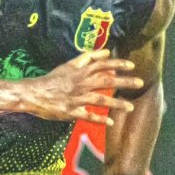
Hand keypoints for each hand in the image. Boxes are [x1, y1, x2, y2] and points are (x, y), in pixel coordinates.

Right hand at [24, 50, 142, 124]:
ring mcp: (77, 98)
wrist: (35, 93)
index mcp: (80, 71)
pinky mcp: (72, 111)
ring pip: (100, 100)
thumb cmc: (53, 79)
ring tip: (130, 107)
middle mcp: (81, 83)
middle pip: (106, 81)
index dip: (118, 64)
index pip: (102, 65)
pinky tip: (111, 122)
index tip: (131, 65)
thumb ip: (87, 58)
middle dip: (124, 82)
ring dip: (116, 103)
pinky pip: (88, 116)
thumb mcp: (69, 65)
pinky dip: (99, 119)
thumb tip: (105, 52)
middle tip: (139, 83)